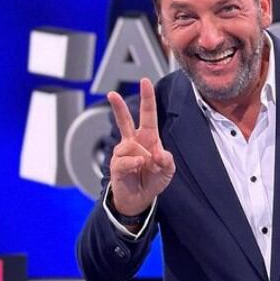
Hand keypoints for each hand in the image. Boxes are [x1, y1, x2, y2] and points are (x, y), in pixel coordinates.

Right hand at [107, 78, 174, 215]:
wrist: (139, 199)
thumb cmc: (153, 180)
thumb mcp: (168, 170)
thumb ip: (167, 160)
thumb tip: (157, 153)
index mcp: (148, 138)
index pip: (147, 114)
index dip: (147, 98)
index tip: (144, 81)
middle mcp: (133, 142)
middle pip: (124, 120)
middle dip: (118, 107)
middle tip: (111, 94)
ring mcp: (122, 153)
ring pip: (130, 147)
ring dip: (143, 158)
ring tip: (146, 168)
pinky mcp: (116, 165)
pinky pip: (125, 160)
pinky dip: (134, 164)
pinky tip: (138, 167)